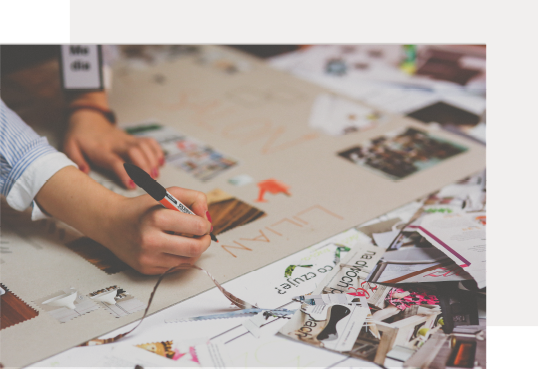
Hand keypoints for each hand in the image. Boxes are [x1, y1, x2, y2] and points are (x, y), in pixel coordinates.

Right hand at [36, 167, 211, 274]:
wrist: (111, 223)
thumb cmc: (142, 209)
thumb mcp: (166, 194)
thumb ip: (192, 197)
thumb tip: (206, 216)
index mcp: (156, 218)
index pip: (196, 226)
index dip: (205, 224)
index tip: (202, 221)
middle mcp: (150, 240)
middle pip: (195, 249)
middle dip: (205, 241)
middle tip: (202, 235)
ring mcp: (148, 258)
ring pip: (188, 261)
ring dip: (194, 250)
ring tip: (187, 239)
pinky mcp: (146, 269)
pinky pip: (176, 268)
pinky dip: (181, 258)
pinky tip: (175, 247)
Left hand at [63, 109, 163, 188]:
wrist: (88, 118)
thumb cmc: (80, 137)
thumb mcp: (70, 147)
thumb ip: (76, 160)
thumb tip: (84, 171)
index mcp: (100, 148)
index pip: (115, 160)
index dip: (124, 173)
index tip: (132, 185)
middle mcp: (116, 143)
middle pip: (134, 151)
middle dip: (144, 167)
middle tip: (149, 181)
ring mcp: (127, 139)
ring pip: (144, 146)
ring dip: (152, 160)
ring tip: (155, 175)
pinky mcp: (133, 137)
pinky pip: (149, 141)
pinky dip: (157, 151)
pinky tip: (160, 162)